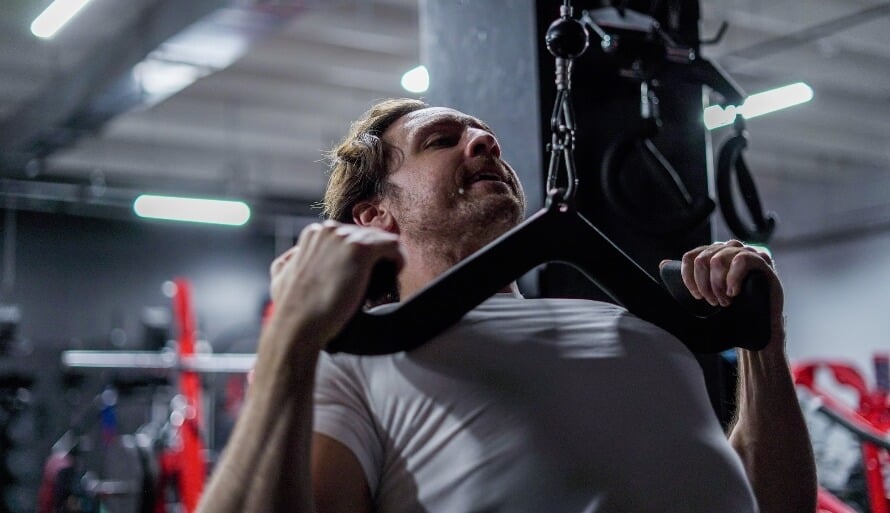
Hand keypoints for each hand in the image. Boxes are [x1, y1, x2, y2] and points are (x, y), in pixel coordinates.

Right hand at [268, 221, 404, 349]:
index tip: (365, 271)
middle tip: (378, 277)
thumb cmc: (291, 309)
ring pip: (382, 239)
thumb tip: (296, 255)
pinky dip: (399, 257)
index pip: (350, 235)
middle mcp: (330, 230)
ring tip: (389, 275)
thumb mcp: (280, 276)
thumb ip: (289, 260)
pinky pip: (393, 245)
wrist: (297, 325)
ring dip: (388, 256)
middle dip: (375, 254)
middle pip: (368, 235)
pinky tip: (396, 271)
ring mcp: (345, 238)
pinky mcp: (361, 250)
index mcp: (314, 233)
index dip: (361, 253)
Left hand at [676, 240, 784, 352]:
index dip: (689, 277)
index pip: (691, 257)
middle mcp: (729, 248)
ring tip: (726, 301)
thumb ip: (690, 277)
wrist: (758, 326)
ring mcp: (747, 252)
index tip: (696, 296)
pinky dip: (733, 280)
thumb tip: (663, 264)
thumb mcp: (706, 292)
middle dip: (705, 285)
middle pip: (702, 259)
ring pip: (718, 260)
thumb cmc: (731, 309)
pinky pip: (741, 260)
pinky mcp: (762, 262)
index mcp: (715, 253)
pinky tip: (735, 293)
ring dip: (718, 285)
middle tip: (714, 302)